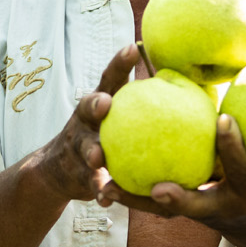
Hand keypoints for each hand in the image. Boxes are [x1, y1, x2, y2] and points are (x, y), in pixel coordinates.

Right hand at [25, 44, 138, 201]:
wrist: (60, 169)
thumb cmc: (102, 134)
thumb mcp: (116, 115)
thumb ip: (143, 101)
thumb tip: (185, 78)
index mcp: (99, 103)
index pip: (109, 79)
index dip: (119, 63)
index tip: (132, 47)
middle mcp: (85, 121)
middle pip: (87, 108)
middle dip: (94, 104)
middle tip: (105, 102)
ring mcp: (78, 147)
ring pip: (85, 148)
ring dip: (91, 151)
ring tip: (97, 156)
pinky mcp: (79, 175)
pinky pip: (91, 184)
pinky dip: (99, 191)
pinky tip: (106, 199)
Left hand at [97, 111, 245, 236]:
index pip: (243, 169)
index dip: (235, 149)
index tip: (224, 121)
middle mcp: (222, 208)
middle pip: (195, 204)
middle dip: (176, 195)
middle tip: (153, 178)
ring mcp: (196, 213)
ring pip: (160, 212)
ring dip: (133, 200)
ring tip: (102, 183)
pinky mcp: (176, 213)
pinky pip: (146, 205)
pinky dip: (126, 193)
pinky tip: (98, 176)